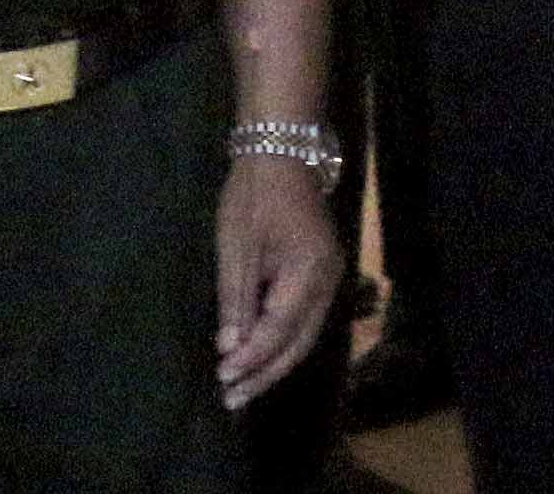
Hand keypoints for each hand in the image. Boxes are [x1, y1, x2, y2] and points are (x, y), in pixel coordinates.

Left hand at [213, 153, 340, 408]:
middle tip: (233, 400)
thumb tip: (230, 348)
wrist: (281, 154)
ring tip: (244, 386)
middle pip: (300, 341)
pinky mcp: (323, 271)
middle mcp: (329, 279)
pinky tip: (261, 353)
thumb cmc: (254, 197)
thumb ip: (235, 301)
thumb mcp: (236, 249)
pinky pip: (306, 318)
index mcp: (309, 271)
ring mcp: (331, 275)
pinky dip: (283, 341)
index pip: (279, 329)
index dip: (251, 358)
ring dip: (275, 362)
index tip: (222, 379)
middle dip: (266, 373)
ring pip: (306, 334)